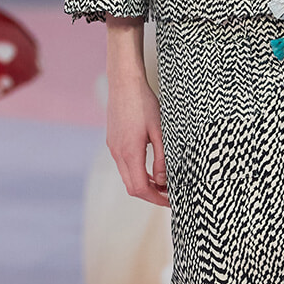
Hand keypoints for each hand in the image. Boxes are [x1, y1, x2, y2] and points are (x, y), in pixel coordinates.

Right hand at [105, 18, 168, 205]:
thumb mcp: (159, 131)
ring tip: (163, 182)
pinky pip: (124, 165)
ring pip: (127, 176)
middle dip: (151, 195)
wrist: (124, 82)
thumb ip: (162, 158)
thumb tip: (164, 180)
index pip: (140, 189)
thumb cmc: (143, 103)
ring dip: (144, 184)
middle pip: (132, 187)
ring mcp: (113, 147)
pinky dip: (137, 172)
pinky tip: (151, 167)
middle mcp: (118, 153)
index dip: (156, 199)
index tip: (171, 201)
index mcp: (130, 152)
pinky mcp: (113, 141)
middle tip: (169, 195)